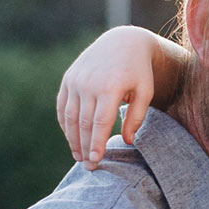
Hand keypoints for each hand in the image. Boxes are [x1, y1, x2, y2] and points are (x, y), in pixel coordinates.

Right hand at [56, 26, 164, 169]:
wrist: (122, 42)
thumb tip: (126, 141)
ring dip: (73, 139)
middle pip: (83, 123)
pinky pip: (63, 106)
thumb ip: (137, 117)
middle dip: (85, 147)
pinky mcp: (68, 79)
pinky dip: (66, 124)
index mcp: (109, 86)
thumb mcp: (145, 92)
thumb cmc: (138, 71)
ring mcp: (75, 80)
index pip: (99, 122)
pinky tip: (72, 138)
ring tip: (79, 157)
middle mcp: (88, 83)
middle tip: (89, 167)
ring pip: (70, 117)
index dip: (96, 144)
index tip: (96, 161)